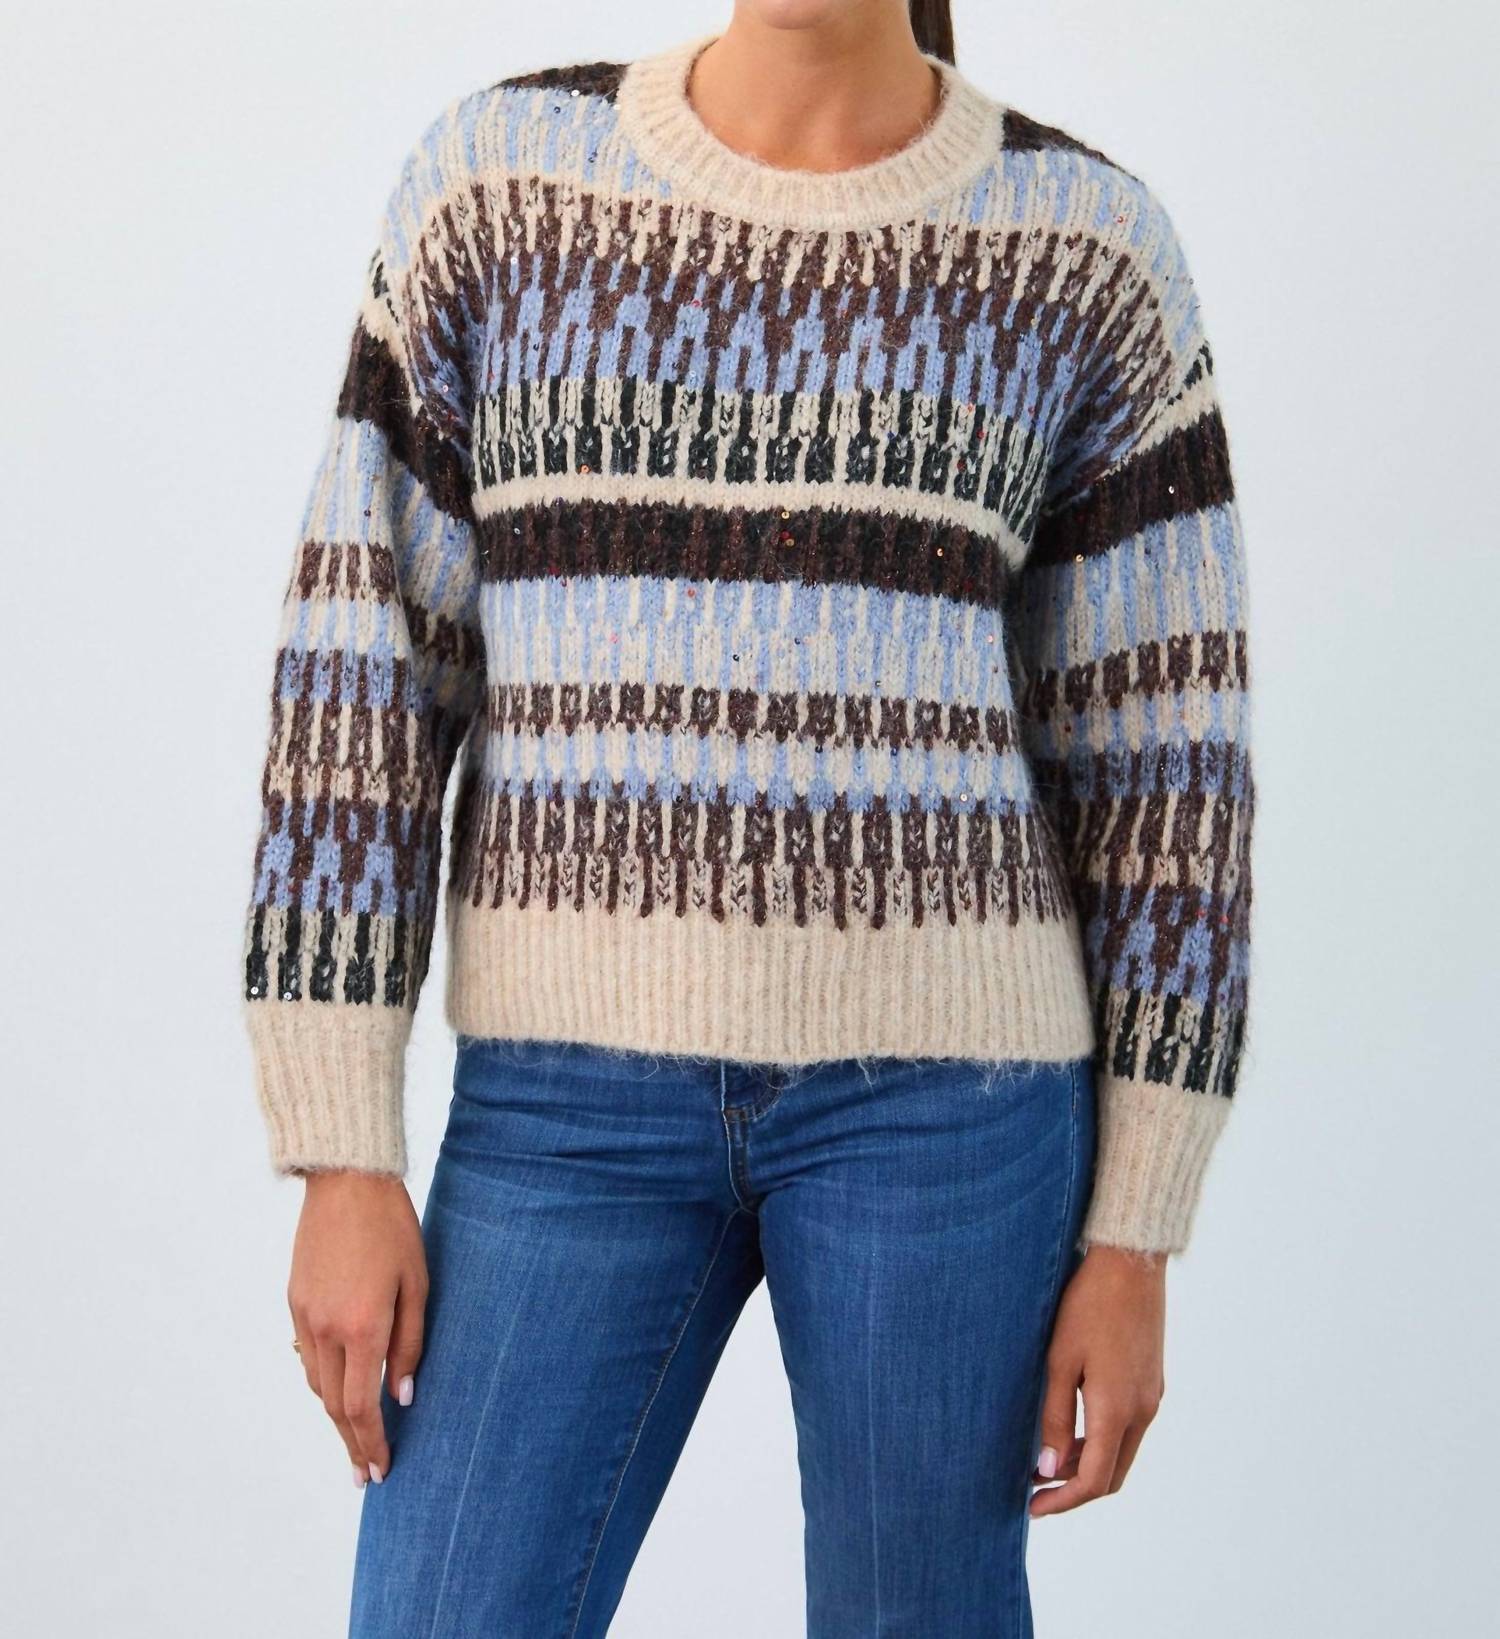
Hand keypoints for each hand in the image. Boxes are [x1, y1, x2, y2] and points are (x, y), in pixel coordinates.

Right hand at [288, 1172, 427, 1487]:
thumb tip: (402, 1397)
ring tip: (356, 1435)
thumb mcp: (418, 1284)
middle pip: (334, 1406)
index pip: (361, 1406)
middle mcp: (327, 1329)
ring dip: (336, 1414)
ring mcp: (305, 1317)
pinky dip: (324, 1379)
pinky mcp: (294, 1302)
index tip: (379, 1472)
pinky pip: (308, 1355)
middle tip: (364, 1474)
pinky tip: (339, 1387)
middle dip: (351, 1443)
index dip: (370, 1444)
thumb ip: (411, 1345)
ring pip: (317, 1384)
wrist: (346, 1182)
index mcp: (363, 1327)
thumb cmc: (394, 1228)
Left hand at [1029, 1245, 1166, 1516]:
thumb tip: (1050, 1470)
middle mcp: (1142, 1410)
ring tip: (1047, 1461)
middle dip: (1075, 1489)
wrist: (1131, 1263)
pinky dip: (1101, 1441)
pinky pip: (1128, 1428)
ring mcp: (1151, 1396)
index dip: (1063, 1501)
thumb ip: (1055, 1418)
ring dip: (1088, 1464)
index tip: (1033, 1508)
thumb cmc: (1088, 1305)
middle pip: (1113, 1474)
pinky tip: (1073, 1430)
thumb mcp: (1059, 1361)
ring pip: (1121, 1451)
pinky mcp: (1151, 1380)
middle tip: (1036, 1489)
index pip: (1094, 1480)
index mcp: (1118, 1409)